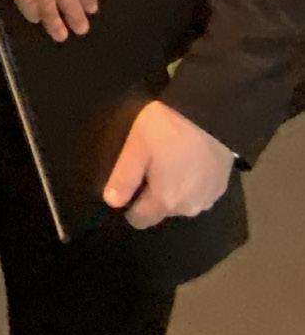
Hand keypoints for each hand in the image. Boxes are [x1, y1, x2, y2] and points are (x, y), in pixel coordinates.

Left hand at [103, 100, 235, 228]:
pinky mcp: (222, 187)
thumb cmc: (168, 130)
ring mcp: (209, 199)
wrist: (213, 115)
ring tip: (168, 161)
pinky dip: (190, 183)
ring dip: (173, 188)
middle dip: (152, 194)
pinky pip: (198, 193)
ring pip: (181, 202)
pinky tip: (187, 161)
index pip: (140, 220)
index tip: (128, 185)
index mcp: (165, 201)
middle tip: (149, 164)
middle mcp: (189, 208)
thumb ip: (123, 178)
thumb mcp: (136, 148)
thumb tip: (112, 202)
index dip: (129, 206)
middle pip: (161, 210)